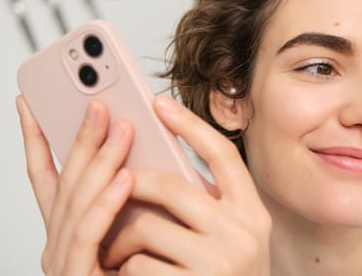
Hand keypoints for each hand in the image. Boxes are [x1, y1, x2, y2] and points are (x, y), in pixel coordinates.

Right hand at [17, 96, 134, 275]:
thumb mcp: (132, 238)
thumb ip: (129, 207)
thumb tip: (144, 160)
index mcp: (67, 236)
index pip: (45, 181)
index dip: (35, 141)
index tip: (29, 102)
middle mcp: (57, 249)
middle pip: (63, 185)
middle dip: (77, 139)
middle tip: (98, 100)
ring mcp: (62, 266)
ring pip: (76, 205)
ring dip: (99, 162)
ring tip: (121, 128)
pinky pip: (89, 237)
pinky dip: (106, 204)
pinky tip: (127, 179)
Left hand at [102, 95, 270, 275]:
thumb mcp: (228, 239)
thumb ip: (207, 205)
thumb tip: (157, 161)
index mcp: (252, 213)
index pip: (223, 155)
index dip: (190, 124)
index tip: (157, 102)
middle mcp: (243, 234)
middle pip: (171, 185)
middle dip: (128, 184)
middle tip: (110, 185)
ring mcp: (220, 262)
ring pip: (146, 227)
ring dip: (119, 240)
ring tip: (116, 251)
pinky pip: (138, 266)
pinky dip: (123, 272)